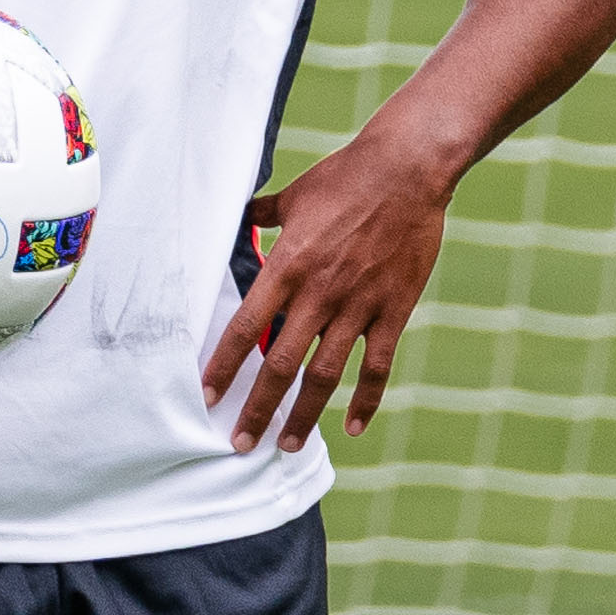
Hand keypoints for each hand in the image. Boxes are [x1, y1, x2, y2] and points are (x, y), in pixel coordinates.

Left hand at [201, 133, 458, 450]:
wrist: (408, 169)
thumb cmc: (346, 177)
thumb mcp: (294, 195)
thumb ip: (263, 216)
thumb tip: (239, 221)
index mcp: (288, 266)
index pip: (246, 328)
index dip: (223, 367)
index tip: (207, 397)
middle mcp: (319, 293)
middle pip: (280, 365)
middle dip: (257, 409)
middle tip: (241, 443)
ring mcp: (358, 305)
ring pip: (326, 375)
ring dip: (304, 415)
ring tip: (287, 445)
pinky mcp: (393, 309)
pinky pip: (378, 366)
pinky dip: (366, 400)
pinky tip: (351, 426)